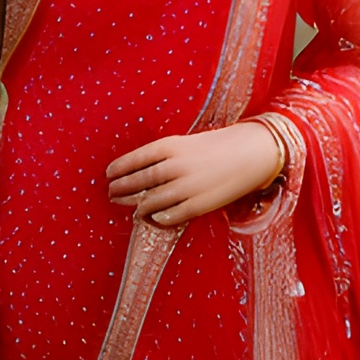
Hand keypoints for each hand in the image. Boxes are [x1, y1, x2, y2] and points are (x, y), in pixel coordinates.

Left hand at [106, 120, 282, 226]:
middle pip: (140, 181)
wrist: (252, 153)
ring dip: (137, 206)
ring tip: (131, 208)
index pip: (135, 159)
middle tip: (111, 193)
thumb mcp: (186, 142)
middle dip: (122, 188)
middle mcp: (175, 165)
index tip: (108, 174)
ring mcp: (187, 186)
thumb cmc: (217, 146)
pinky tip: (153, 217)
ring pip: (151, 200)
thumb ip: (163, 156)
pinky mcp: (200, 204)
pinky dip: (158, 217)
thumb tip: (138, 173)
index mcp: (170, 145)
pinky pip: (171, 215)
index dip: (119, 168)